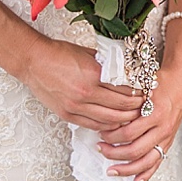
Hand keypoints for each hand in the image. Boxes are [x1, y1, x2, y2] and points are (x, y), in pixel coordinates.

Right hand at [20, 37, 146, 131]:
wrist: (34, 61)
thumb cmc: (61, 54)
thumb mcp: (91, 54)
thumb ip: (109, 65)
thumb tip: (127, 72)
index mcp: (94, 76)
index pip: (125, 90)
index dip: (139, 93)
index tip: (147, 92)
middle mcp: (86, 94)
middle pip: (120, 107)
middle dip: (136, 108)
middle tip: (145, 106)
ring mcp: (75, 107)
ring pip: (108, 120)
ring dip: (124, 119)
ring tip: (133, 116)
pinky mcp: (67, 115)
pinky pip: (92, 125)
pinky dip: (106, 126)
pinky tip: (114, 123)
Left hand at [98, 73, 181, 180]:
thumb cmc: (160, 82)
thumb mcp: (142, 88)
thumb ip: (126, 102)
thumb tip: (104, 115)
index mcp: (154, 113)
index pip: (128, 132)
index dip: (111, 136)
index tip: (100, 133)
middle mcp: (162, 127)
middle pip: (134, 150)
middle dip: (113, 153)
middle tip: (100, 148)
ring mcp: (166, 136)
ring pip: (145, 161)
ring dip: (125, 169)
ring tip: (111, 170)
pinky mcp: (169, 141)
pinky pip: (157, 162)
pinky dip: (146, 174)